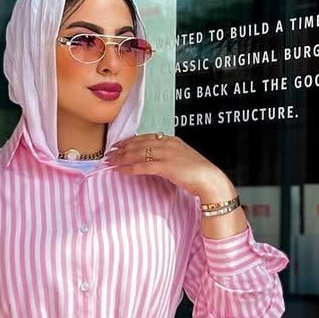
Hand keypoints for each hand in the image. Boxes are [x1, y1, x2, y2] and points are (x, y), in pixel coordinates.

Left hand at [106, 133, 233, 203]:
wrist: (209, 180)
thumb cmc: (197, 173)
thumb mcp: (181, 158)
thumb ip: (168, 156)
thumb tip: (155, 159)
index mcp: (171, 140)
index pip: (145, 137)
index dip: (129, 141)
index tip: (118, 145)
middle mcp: (167, 143)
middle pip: (139, 143)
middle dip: (122, 148)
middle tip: (109, 154)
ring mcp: (167, 154)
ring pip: (138, 153)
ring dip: (122, 157)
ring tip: (111, 162)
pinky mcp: (166, 166)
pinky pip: (143, 166)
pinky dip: (130, 167)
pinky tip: (121, 170)